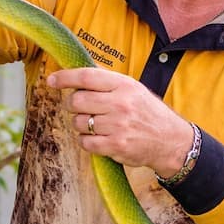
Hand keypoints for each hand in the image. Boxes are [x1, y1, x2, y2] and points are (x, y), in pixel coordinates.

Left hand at [47, 67, 193, 176]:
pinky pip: (85, 142)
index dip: (65, 78)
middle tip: (80, 108)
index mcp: (124, 85)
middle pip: (77, 101)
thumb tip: (76, 77)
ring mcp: (118, 126)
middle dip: (73, 105)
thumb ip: (107, 83)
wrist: (170, 141)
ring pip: (79, 123)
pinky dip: (86, 141)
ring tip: (96, 125)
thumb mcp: (133, 89)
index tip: (52, 80)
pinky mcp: (116, 146)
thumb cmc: (147, 113)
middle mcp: (120, 103)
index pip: (86, 77)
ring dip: (81, 125)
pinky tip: (98, 138)